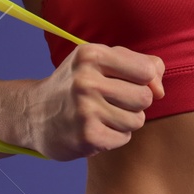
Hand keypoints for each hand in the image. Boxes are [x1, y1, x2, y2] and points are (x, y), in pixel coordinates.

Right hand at [25, 44, 165, 160]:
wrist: (33, 114)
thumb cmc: (79, 83)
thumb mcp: (103, 61)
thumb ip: (142, 64)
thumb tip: (160, 90)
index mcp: (91, 55)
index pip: (147, 70)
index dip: (145, 79)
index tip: (128, 82)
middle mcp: (85, 81)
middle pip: (145, 97)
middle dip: (134, 102)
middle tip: (111, 101)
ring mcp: (84, 110)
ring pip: (137, 120)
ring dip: (125, 120)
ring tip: (102, 114)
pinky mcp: (86, 137)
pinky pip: (124, 138)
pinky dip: (115, 136)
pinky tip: (96, 128)